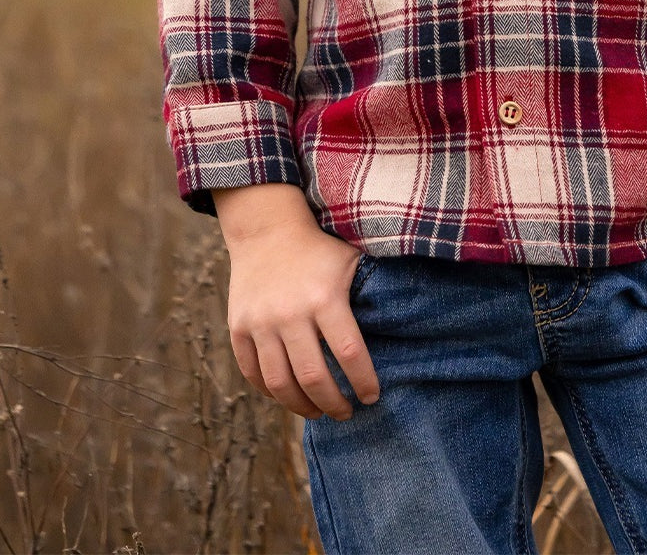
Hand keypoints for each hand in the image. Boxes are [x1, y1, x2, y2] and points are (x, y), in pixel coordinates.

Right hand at [213, 183, 379, 420]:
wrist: (267, 231)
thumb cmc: (319, 251)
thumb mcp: (351, 262)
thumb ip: (372, 293)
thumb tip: (408, 324)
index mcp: (325, 298)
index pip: (350, 353)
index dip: (363, 381)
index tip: (372, 397)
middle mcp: (290, 313)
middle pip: (313, 377)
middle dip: (333, 404)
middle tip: (345, 414)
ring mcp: (261, 322)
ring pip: (280, 383)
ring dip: (301, 407)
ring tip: (317, 412)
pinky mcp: (238, 328)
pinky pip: (252, 373)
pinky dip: (270, 392)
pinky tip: (288, 396)